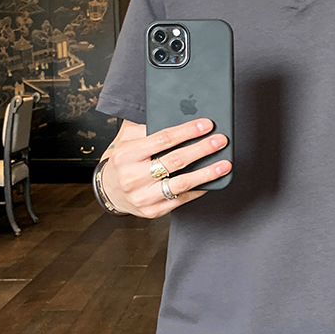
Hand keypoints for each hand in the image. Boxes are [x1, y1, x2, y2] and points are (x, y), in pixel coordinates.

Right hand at [101, 118, 231, 217]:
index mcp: (126, 155)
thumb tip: (179, 122)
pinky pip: (181, 199)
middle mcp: (133, 177)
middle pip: (175, 161)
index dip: (187, 131)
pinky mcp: (153, 211)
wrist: (109, 192)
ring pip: (182, 183)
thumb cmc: (123, 162)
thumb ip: (146, 129)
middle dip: (202, 149)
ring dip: (207, 173)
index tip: (206, 125)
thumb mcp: (126, 140)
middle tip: (220, 141)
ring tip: (224, 165)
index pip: (163, 139)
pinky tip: (211, 182)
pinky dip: (199, 190)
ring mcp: (143, 197)